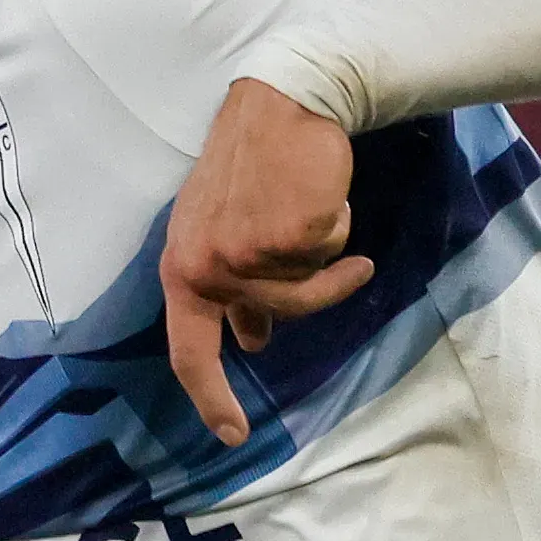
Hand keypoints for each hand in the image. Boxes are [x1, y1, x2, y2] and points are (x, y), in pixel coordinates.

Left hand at [161, 79, 370, 444]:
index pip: (188, 350)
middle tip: (357, 273)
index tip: (232, 435)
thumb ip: (234, 287)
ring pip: (307, 290)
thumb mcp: (226, 232)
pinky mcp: (286, 236)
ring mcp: (244, 253)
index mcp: (182, 268)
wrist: (282, 106)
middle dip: (320, 289)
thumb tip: (252, 339)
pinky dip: (337, 228)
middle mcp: (205, 266)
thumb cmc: (256, 168)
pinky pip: (328, 255)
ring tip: (330, 216)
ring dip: (331, 259)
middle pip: (275, 316)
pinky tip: (321, 192)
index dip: (211, 396)